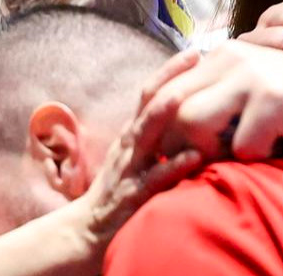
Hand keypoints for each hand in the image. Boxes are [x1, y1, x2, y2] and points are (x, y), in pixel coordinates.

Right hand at [67, 50, 203, 254]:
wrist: (86, 231)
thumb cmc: (118, 190)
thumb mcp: (135, 156)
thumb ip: (156, 137)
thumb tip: (187, 115)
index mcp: (133, 133)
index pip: (149, 92)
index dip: (170, 70)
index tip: (194, 50)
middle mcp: (130, 144)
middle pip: (148, 102)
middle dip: (171, 76)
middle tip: (195, 55)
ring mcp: (130, 167)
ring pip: (146, 133)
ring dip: (165, 111)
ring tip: (187, 93)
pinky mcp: (132, 195)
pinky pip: (154, 179)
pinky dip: (173, 166)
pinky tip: (195, 157)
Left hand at [140, 40, 282, 163]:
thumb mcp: (256, 95)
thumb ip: (219, 99)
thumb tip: (170, 133)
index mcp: (223, 54)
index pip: (166, 88)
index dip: (158, 126)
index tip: (168, 156)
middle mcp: (231, 56)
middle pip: (170, 106)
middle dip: (177, 144)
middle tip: (201, 164)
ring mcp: (252, 75)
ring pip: (192, 122)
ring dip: (212, 151)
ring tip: (244, 154)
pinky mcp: (274, 98)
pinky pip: (240, 146)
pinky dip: (257, 158)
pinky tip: (280, 148)